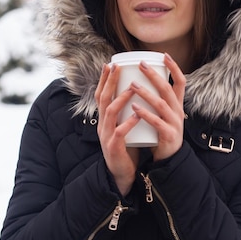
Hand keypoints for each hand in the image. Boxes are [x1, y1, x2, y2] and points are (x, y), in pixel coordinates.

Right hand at [95, 63, 140, 196]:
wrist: (122, 174)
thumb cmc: (126, 149)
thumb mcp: (124, 128)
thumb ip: (127, 114)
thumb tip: (138, 94)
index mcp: (105, 120)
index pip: (101, 95)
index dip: (105, 80)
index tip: (111, 64)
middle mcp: (102, 125)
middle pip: (103, 99)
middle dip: (109, 82)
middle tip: (117, 67)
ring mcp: (106, 136)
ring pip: (110, 113)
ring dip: (120, 99)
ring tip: (131, 88)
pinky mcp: (113, 148)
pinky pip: (119, 133)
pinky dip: (128, 123)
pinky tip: (137, 116)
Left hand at [129, 53, 185, 161]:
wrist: (169, 158)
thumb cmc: (161, 134)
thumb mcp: (163, 115)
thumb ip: (157, 100)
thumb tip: (142, 81)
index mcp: (177, 105)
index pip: (180, 82)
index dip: (174, 68)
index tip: (164, 55)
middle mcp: (178, 111)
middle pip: (168, 89)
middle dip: (154, 75)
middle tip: (141, 64)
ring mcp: (174, 123)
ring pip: (161, 104)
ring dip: (146, 93)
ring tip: (132, 85)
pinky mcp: (169, 135)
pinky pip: (157, 122)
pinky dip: (145, 114)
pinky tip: (135, 107)